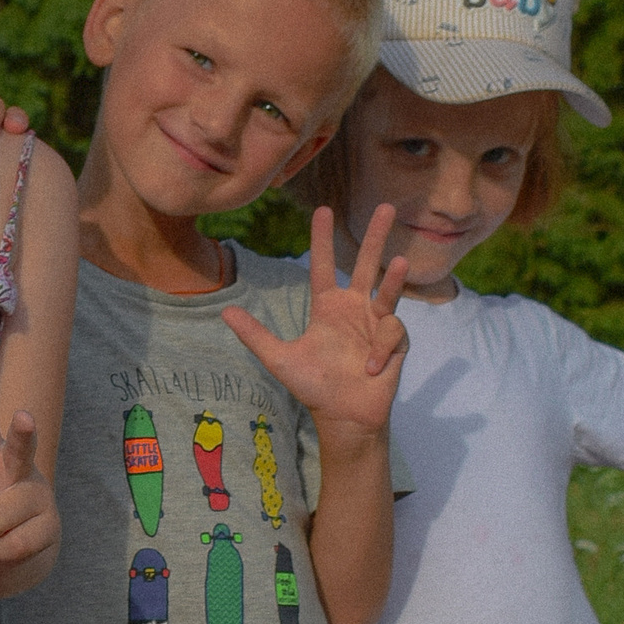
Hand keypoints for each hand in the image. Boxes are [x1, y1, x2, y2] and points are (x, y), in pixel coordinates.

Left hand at [226, 204, 409, 438]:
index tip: (322, 210)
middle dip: (376, 236)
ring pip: (389, 289)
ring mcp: (376, 323)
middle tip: (386, 206)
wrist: (342, 417)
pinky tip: (371, 367)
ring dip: (395, 277)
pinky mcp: (394, 341)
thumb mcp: (279, 359)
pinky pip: (390, 331)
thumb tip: (224, 312)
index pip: (324, 266)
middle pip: (366, 264)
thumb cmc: (314, 387)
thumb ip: (255, 335)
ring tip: (399, 261)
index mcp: (327, 307)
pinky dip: (380, 348)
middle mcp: (354, 308)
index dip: (322, 239)